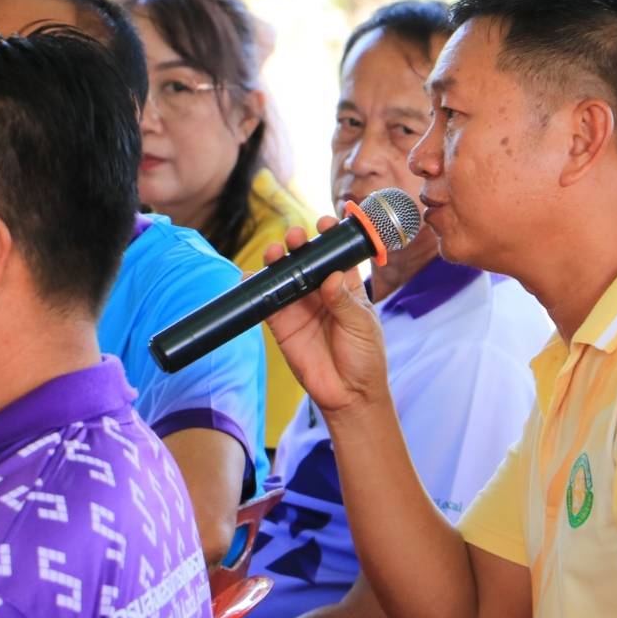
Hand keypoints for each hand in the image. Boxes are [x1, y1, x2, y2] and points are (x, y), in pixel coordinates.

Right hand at [261, 219, 389, 414]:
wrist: (349, 395)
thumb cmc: (365, 357)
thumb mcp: (362, 326)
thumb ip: (345, 301)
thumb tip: (332, 278)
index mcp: (346, 285)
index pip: (336, 253)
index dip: (331, 235)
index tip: (326, 222)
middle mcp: (321, 291)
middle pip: (306, 258)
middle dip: (299, 242)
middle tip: (296, 238)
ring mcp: (299, 306)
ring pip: (284, 275)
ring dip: (277, 259)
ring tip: (275, 252)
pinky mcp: (282, 324)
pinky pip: (266, 302)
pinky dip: (256, 288)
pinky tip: (251, 278)